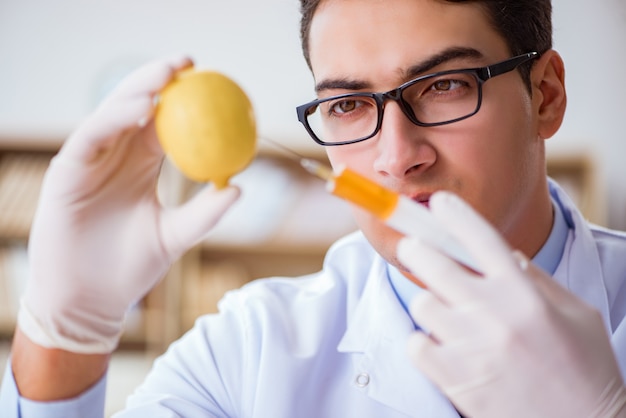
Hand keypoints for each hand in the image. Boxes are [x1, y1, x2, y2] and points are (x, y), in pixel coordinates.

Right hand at [18, 56, 240, 353]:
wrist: (91, 298)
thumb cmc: (131, 268)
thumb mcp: (176, 236)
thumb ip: (205, 213)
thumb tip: (241, 189)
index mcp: (141, 165)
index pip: (163, 122)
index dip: (184, 99)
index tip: (211, 81)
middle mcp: (116, 156)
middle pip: (137, 108)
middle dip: (159, 79)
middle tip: (188, 62)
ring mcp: (91, 161)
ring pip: (113, 115)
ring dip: (138, 91)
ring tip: (166, 77)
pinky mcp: (67, 170)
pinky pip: (92, 136)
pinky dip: (115, 119)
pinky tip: (142, 109)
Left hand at [397, 191, 625, 417]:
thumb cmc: (585, 371)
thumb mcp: (577, 314)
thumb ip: (535, 280)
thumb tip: (501, 255)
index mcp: (525, 294)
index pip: (482, 239)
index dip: (456, 215)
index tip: (438, 203)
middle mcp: (495, 314)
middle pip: (434, 263)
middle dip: (418, 249)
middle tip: (415, 248)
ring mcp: (471, 347)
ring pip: (422, 303)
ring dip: (430, 304)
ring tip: (448, 315)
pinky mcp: (455, 379)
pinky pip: (416, 344)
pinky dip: (423, 342)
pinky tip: (444, 347)